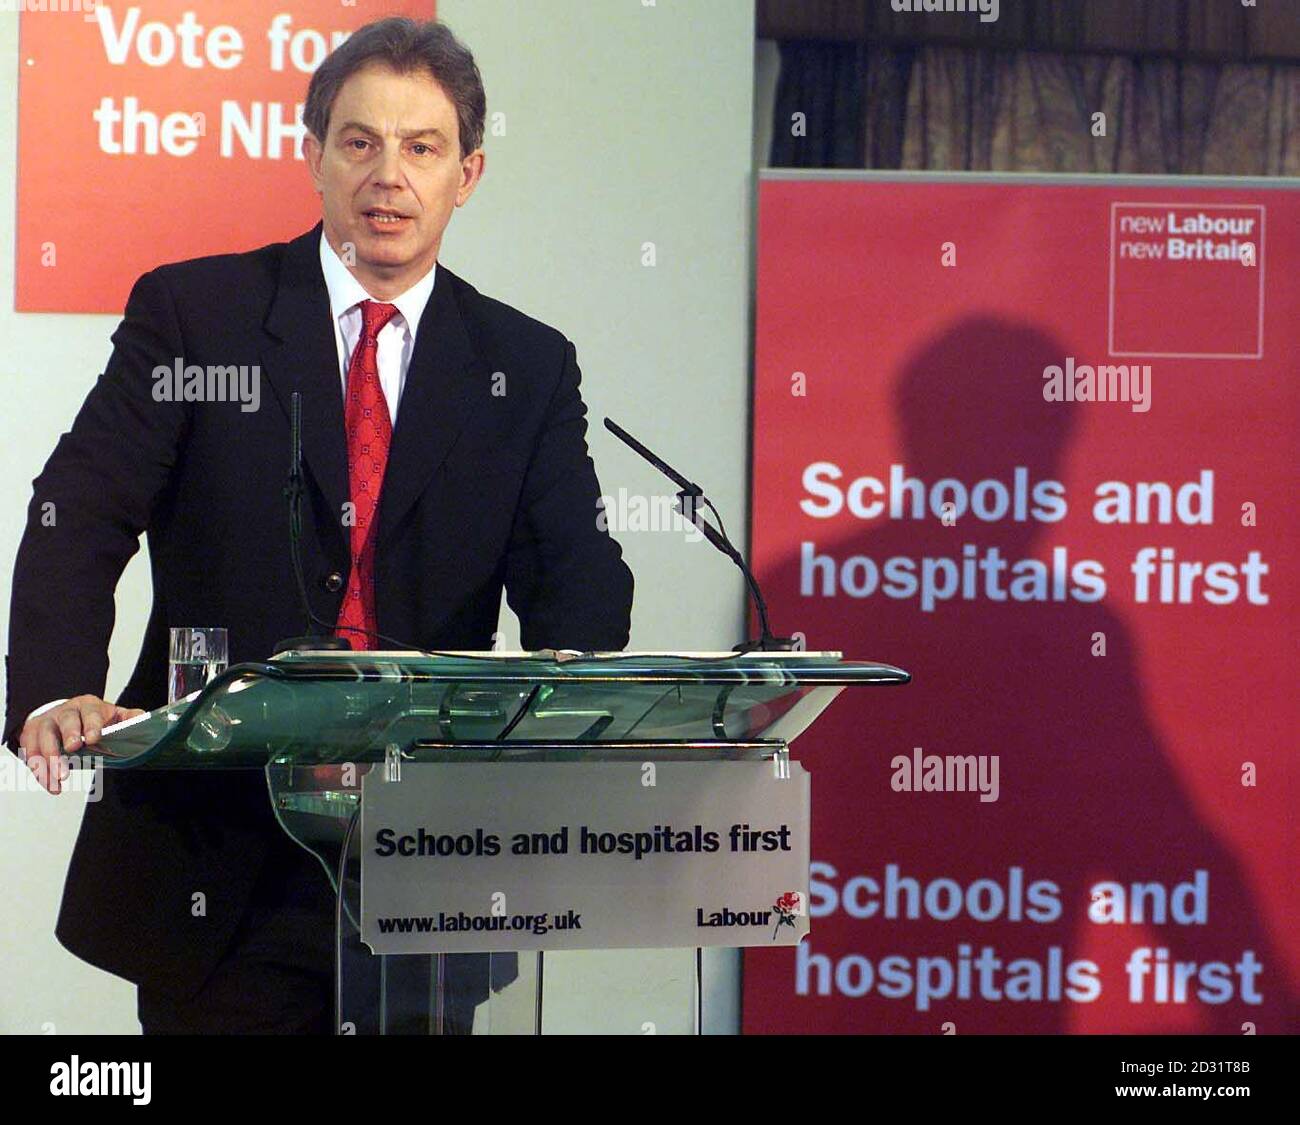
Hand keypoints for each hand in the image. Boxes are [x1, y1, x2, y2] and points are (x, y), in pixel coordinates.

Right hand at [18, 695, 146, 794]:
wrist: (62, 716)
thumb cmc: (90, 719)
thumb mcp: (112, 716)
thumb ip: (129, 718)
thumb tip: (142, 719)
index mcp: (88, 706)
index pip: (90, 712)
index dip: (91, 725)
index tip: (93, 739)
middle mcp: (65, 712)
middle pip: (65, 721)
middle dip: (68, 735)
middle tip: (72, 750)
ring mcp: (46, 722)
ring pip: (43, 737)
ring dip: (50, 758)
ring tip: (60, 778)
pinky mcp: (30, 735)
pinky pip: (30, 753)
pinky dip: (39, 770)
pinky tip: (51, 784)